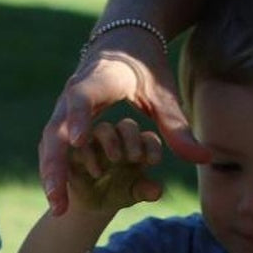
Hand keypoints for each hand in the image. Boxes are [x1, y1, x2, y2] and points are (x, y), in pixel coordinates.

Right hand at [39, 30, 208, 215]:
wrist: (121, 45)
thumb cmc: (145, 69)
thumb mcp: (164, 95)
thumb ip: (178, 127)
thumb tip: (204, 158)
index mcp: (99, 79)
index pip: (83, 98)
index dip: (78, 119)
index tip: (77, 142)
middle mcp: (72, 95)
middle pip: (55, 130)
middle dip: (55, 164)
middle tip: (58, 196)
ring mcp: (62, 109)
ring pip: (48, 143)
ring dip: (51, 175)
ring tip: (58, 207)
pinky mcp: (60, 122)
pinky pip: (51, 148)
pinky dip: (53, 173)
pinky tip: (58, 199)